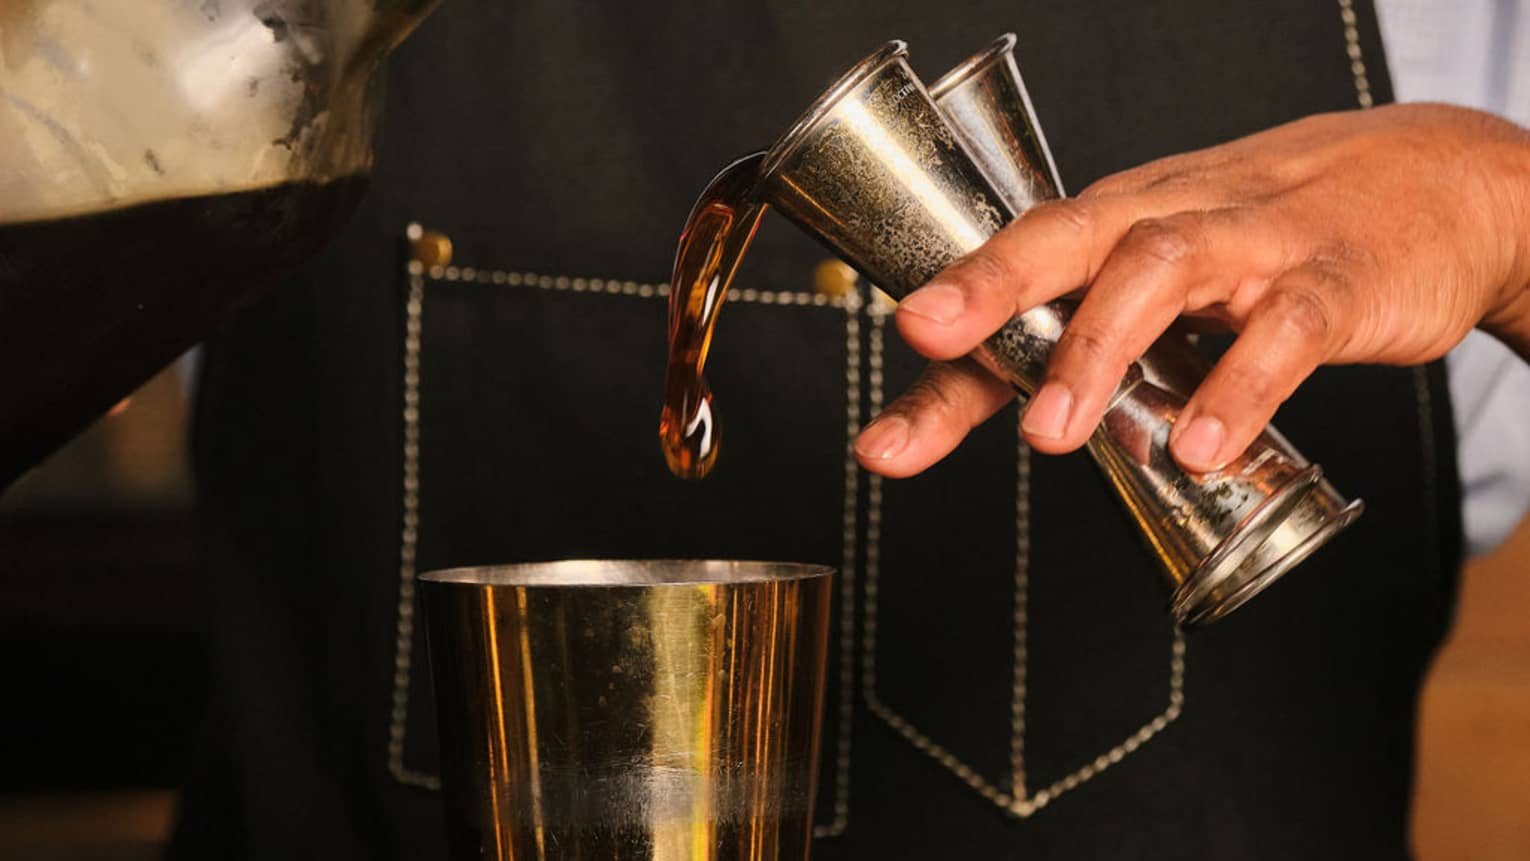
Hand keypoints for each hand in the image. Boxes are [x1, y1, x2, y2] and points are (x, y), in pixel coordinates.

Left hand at [854, 103, 1529, 477]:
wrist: (1440, 184)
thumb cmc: (1278, 236)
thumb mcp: (1177, 279)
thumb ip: (1098, 340)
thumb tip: (1001, 407)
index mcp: (1125, 219)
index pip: (1018, 268)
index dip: (946, 332)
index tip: (886, 430)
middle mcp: (1175, 219)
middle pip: (1071, 234)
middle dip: (990, 287)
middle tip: (930, 344)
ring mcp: (1256, 246)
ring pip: (1162, 266)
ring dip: (1096, 346)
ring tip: (1052, 437)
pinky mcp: (1336, 283)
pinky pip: (1285, 328)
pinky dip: (1240, 388)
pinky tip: (1201, 448)